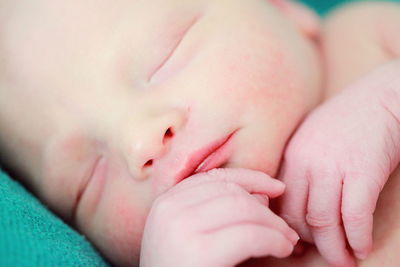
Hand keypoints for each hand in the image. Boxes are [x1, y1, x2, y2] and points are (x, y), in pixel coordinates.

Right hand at [140, 168, 298, 266]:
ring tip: (287, 241)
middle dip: (266, 207)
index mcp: (166, 203)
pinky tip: (282, 249)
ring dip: (274, 224)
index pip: (215, 177)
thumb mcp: (195, 237)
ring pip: (244, 208)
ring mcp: (181, 228)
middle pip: (231, 192)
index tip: (276, 187)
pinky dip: (273, 240)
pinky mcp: (199, 253)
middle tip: (286, 228)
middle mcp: (170, 209)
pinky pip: (250, 235)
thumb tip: (263, 196)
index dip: (250, 178)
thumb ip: (221, 212)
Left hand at [279, 63, 399, 266]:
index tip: (296, 241)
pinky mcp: (363, 172)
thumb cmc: (347, 120)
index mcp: (291, 156)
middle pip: (296, 215)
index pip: (279, 201)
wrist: (381, 97)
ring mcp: (333, 167)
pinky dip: (358, 238)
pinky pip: (355, 217)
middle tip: (320, 255)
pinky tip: (363, 247)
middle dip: (308, 243)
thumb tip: (300, 201)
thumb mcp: (311, 138)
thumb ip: (301, 165)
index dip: (286, 227)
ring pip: (323, 222)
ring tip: (344, 261)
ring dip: (334, 249)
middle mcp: (306, 162)